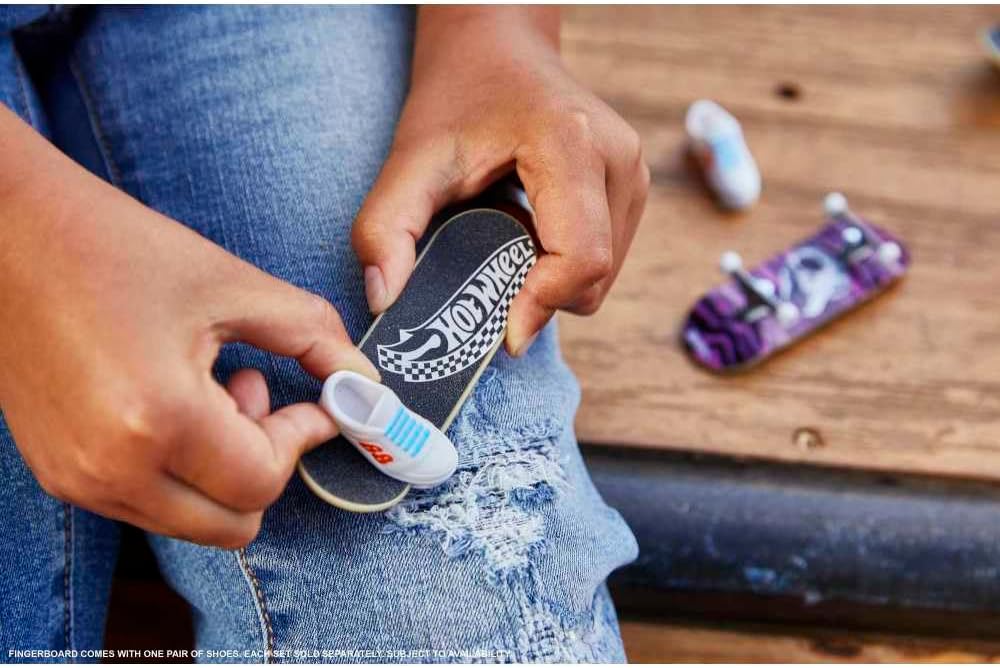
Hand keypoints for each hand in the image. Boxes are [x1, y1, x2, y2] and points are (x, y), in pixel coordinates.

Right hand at [0, 107, 376, 547]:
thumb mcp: (231, 283)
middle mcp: (110, 469)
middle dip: (264, 465)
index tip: (316, 400)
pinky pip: (147, 504)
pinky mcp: (58, 473)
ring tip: (209, 387)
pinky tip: (169, 400)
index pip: (262, 481)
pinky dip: (179, 470)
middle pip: (232, 524)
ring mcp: (76, 479)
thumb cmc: (115, 246)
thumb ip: (313, 337)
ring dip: (221, 470)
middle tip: (255, 394)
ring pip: (191, 521)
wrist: (7, 233)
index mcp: (158, 419)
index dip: (302, 438)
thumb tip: (365, 383)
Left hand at [352, 7, 648, 355]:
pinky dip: (564, 268)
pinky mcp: (632, 187)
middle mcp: (619, 160)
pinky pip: (605, 258)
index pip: (580, 258)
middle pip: (594, 277)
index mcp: (572, 145)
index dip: (541, 306)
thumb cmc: (457, 95)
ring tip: (504, 250)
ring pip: (603, 276)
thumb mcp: (411, 156)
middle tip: (486, 285)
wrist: (498, 48)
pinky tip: (527, 238)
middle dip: (540, 298)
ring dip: (552, 285)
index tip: (501, 335)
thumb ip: (385, 227)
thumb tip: (383, 299)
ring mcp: (633, 174)